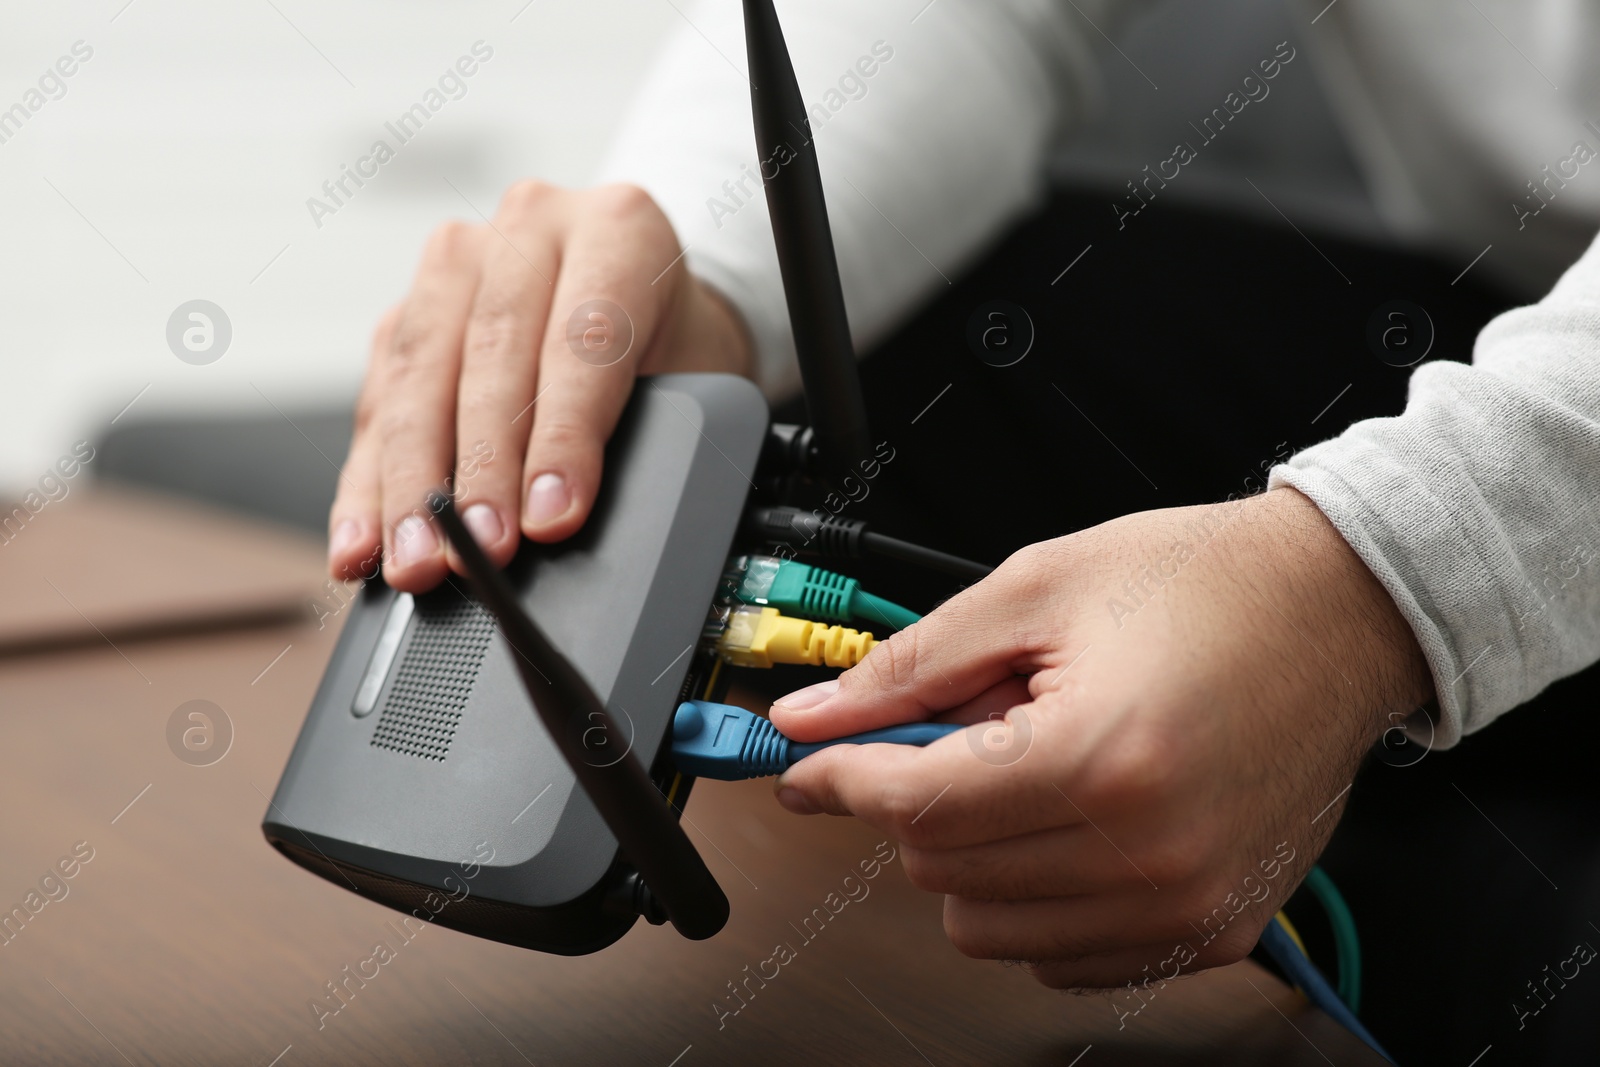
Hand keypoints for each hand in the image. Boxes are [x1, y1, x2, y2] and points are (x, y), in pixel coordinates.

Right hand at [328, 181, 751, 590]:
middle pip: (490, 355)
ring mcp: (459, 264)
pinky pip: (377, 403)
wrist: (649, 303)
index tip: (552, 517)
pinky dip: (369, 484)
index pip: (583, 336)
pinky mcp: (406, 314)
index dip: (563, 436)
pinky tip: (363, 541)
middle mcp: (529, 227)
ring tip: (415, 560)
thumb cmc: (676, 345)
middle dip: (480, 469)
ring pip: (417, 376)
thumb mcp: (697, 377)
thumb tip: (573, 517)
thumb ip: (651, 431)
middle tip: (480, 547)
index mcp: (618, 227)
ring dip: (410, 484)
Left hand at [769, 487, 1432, 988]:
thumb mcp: (1036, 592)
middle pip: (943, 871)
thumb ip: (911, 666)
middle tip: (967, 726)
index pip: (917, 806)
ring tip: (1032, 768)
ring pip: (991, 929)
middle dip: (921, 796)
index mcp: (1100, 758)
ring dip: (974, 855)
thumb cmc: (1203, 585)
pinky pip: (1065, 957)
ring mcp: (1186, 906)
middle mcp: (1148, 853)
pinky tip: (1067, 823)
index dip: (840, 780)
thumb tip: (814, 716)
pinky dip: (1035, 900)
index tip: (807, 767)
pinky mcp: (1212, 930)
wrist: (1339, 610)